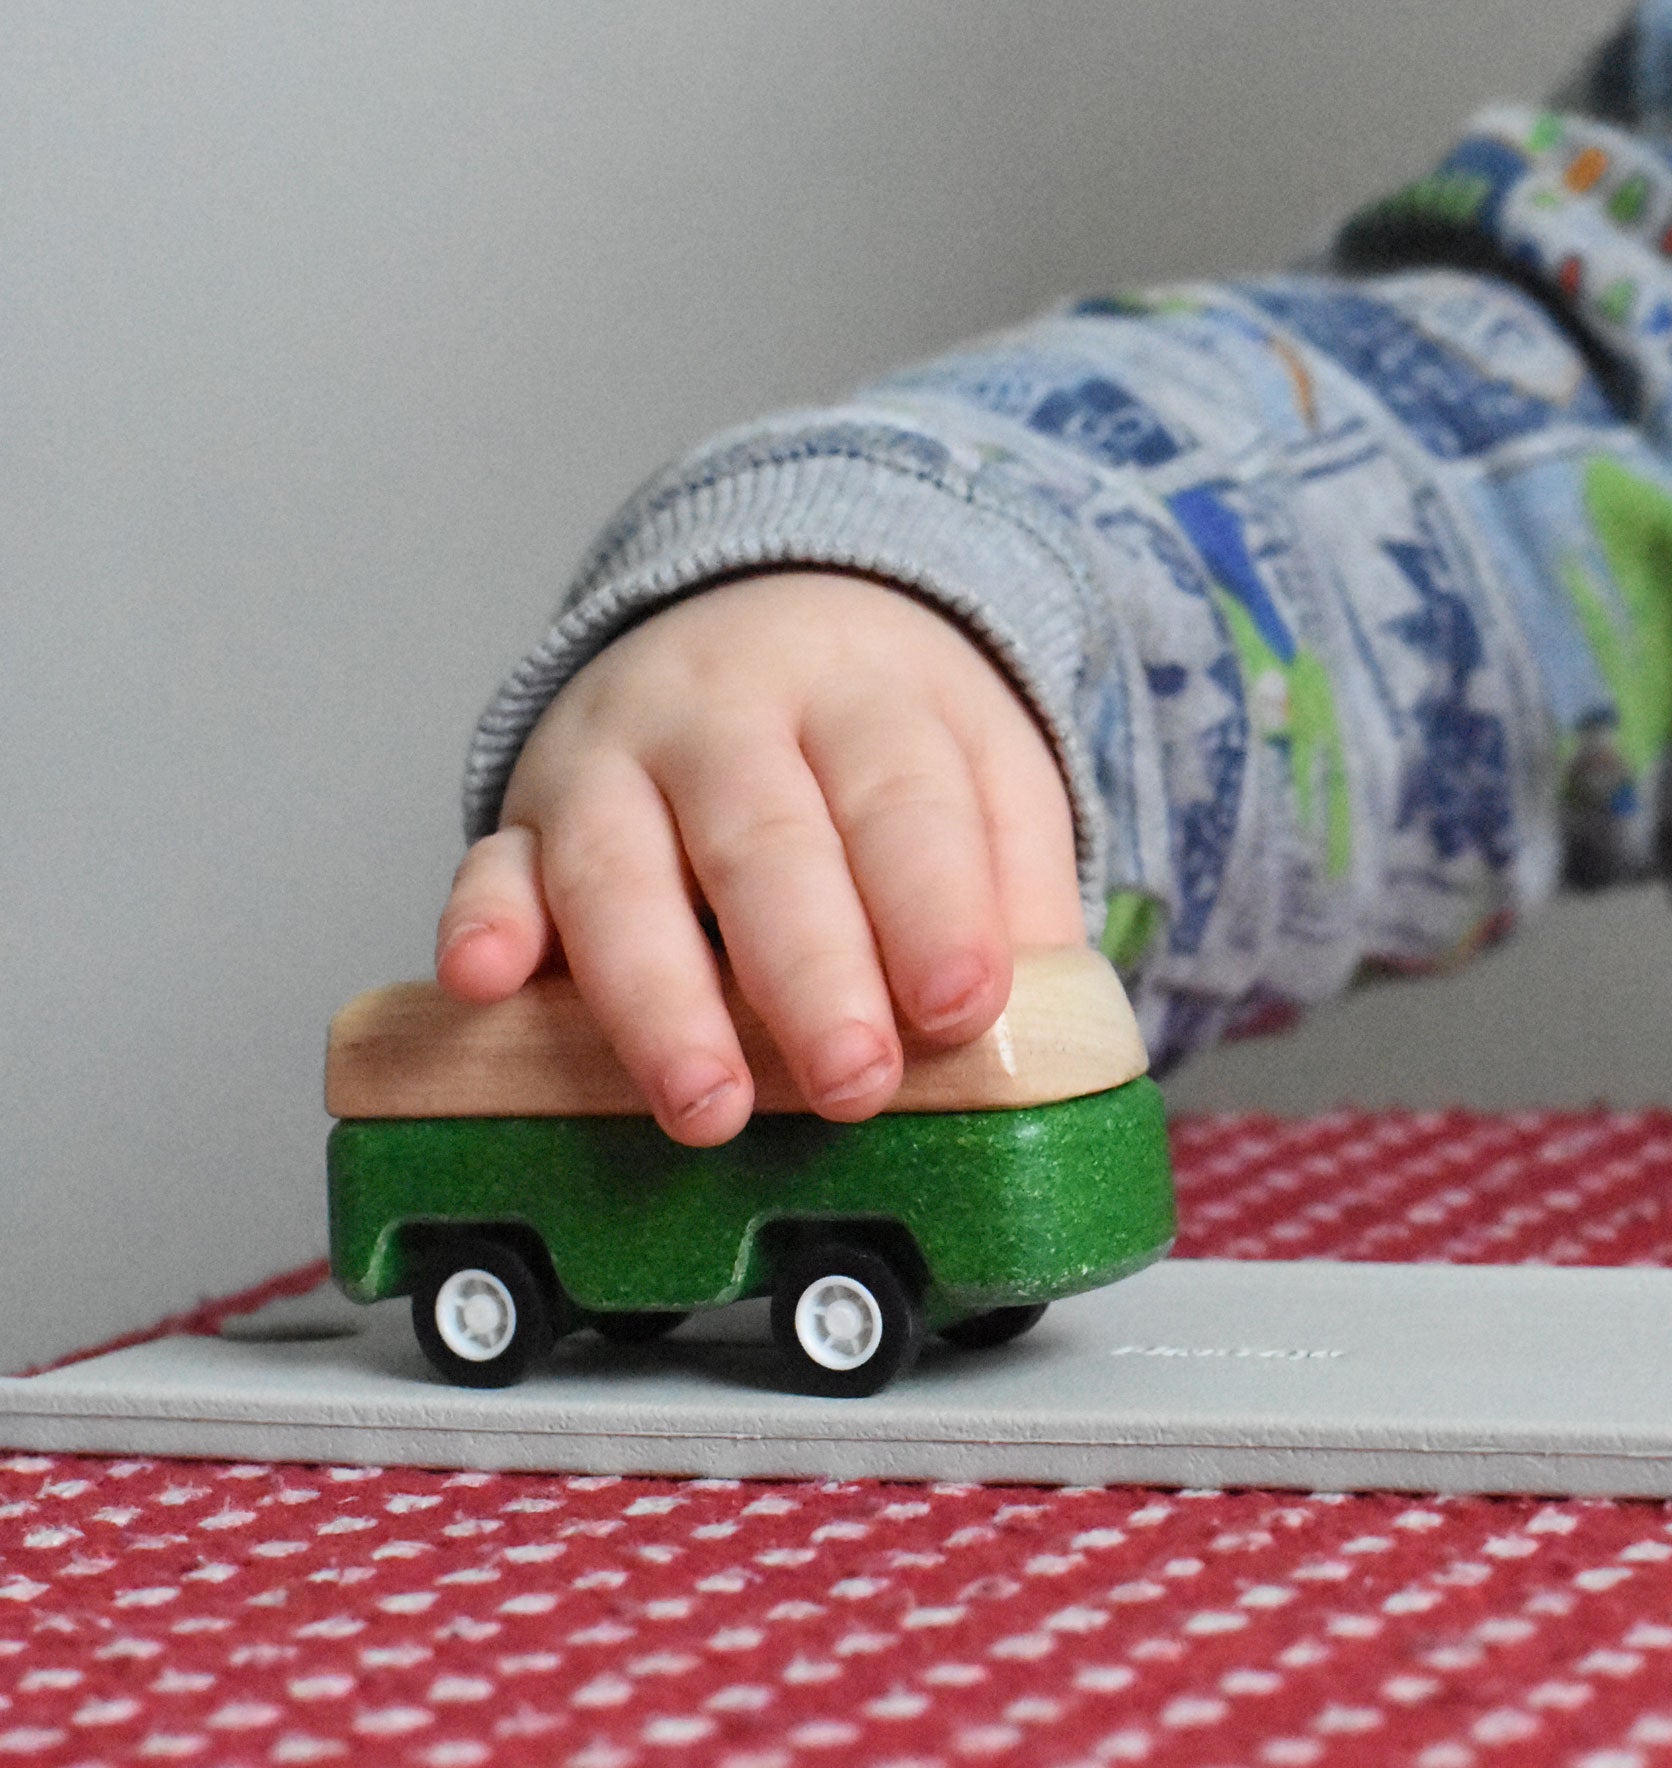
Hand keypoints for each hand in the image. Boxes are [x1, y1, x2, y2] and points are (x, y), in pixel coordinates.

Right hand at [436, 570, 1085, 1144]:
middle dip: (809, 971)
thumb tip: (1042, 1034)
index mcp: (863, 698)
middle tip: (853, 1082)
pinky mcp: (530, 808)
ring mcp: (615, 757)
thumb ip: (1012, 891)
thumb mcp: (985, 775)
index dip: (932, 905)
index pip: (902, 798)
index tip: (959, 1006)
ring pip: (621, 866)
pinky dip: (483, 922)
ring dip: (657, 993)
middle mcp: (728, 714)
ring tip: (706, 1103)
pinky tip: (483, 984)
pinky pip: (493, 861)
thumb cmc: (880, 742)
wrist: (763, 614)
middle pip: (765, 839)